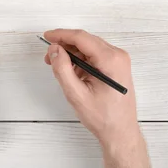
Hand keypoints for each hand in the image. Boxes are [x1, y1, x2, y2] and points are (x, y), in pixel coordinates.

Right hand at [43, 29, 139, 148]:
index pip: (81, 38)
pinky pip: (95, 55)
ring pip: (89, 47)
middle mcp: (118, 55)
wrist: (121, 132)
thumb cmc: (102, 117)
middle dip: (65, 45)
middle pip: (85, 40)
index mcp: (110, 60)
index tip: (46, 36)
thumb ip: (63, 69)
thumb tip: (54, 49)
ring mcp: (119, 60)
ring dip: (72, 52)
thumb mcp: (76, 94)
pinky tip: (72, 70)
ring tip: (57, 65)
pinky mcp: (116, 66)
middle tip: (49, 56)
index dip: (61, 35)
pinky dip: (81, 59)